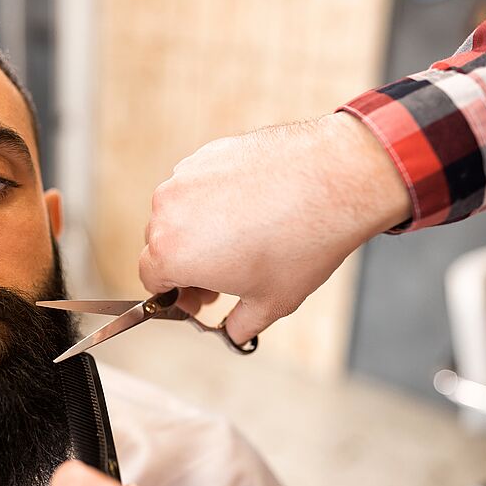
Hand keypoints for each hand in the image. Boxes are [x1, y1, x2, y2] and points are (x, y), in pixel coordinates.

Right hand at [139, 113, 409, 343]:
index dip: (174, 295)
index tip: (198, 299)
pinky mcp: (207, 154)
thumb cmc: (301, 245)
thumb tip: (232, 332)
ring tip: (240, 241)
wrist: (335, 181)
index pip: (150, 280)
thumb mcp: (269, 303)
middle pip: (160, 246)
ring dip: (197, 231)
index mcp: (172, 254)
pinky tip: (249, 210)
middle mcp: (167, 212)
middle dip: (186, 264)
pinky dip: (213, 200)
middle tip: (222, 276)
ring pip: (178, 213)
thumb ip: (238, 326)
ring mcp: (185, 177)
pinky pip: (197, 185)